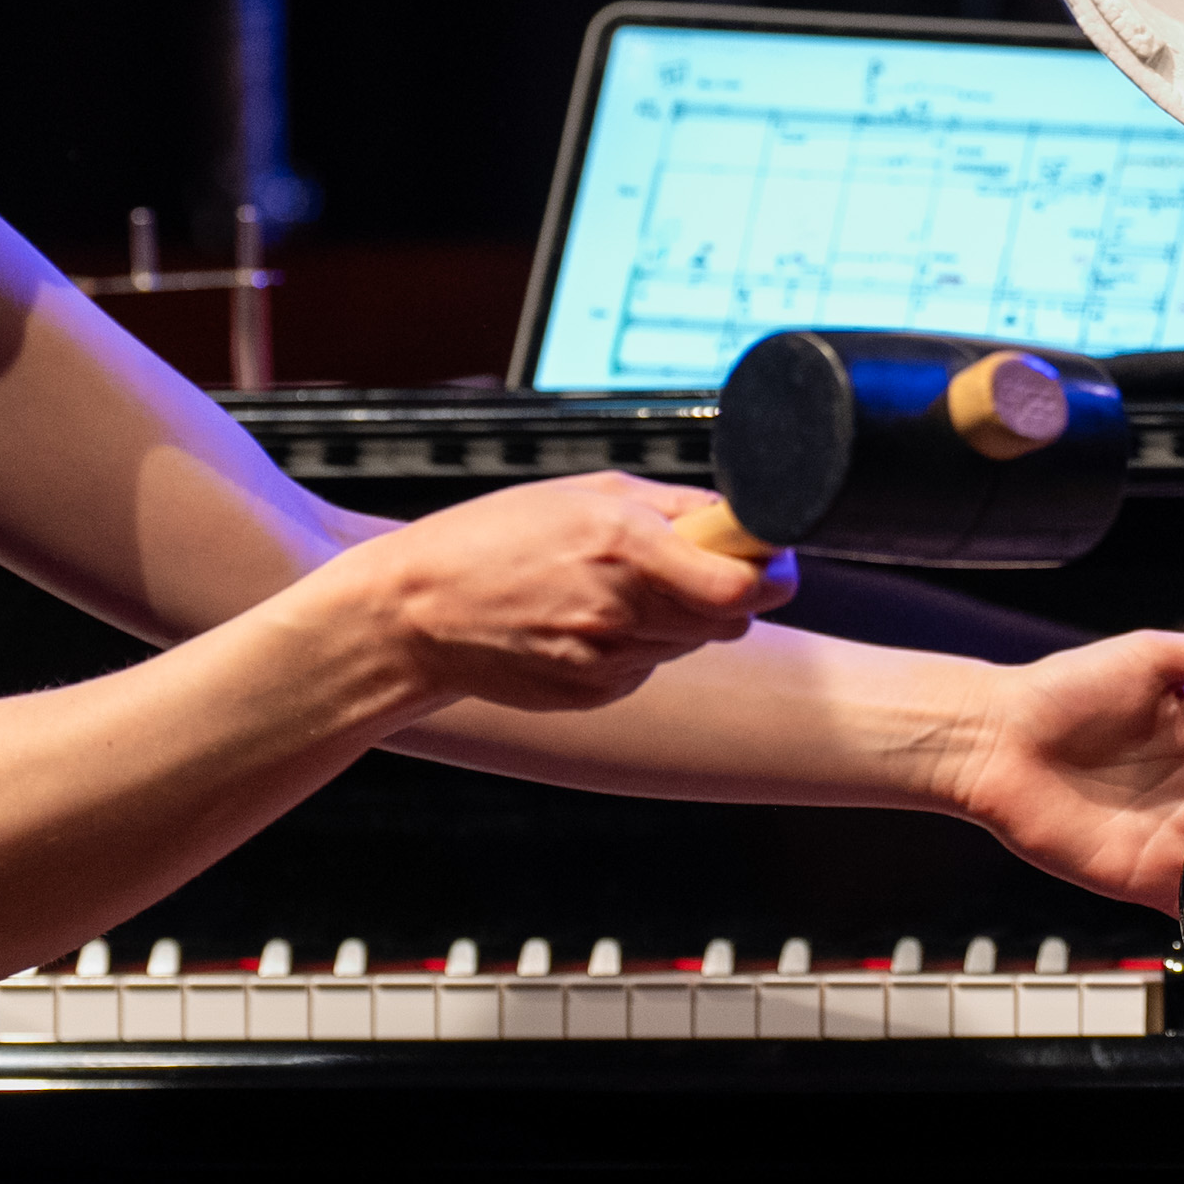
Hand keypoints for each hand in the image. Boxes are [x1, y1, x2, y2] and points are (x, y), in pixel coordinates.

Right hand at [332, 475, 789, 713]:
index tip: (765, 554)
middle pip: (732, 615)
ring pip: (691, 642)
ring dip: (673, 617)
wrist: (414, 612)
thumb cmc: (494, 538)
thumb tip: (738, 520)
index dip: (768, 568)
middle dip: (721, 588)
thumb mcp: (583, 491)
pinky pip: (648, 668)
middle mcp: (621, 606)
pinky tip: (581, 621)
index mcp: (625, 542)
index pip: (744, 582)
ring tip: (607, 588)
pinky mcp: (593, 693)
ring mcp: (607, 658)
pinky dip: (634, 646)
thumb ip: (672, 505)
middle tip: (678, 563)